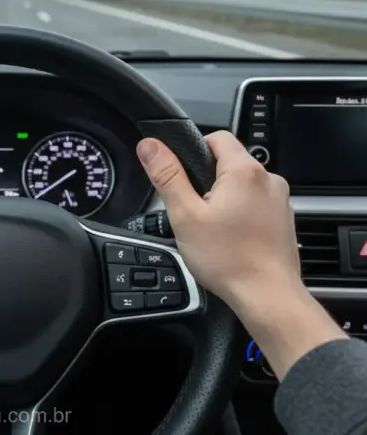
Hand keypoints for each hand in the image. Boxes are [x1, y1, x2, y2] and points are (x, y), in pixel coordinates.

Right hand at [135, 131, 300, 305]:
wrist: (267, 296)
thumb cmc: (228, 260)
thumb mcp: (185, 215)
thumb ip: (167, 175)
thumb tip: (150, 145)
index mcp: (244, 171)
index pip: (216, 137)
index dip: (193, 151)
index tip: (183, 177)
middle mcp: (268, 179)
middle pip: (228, 163)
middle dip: (207, 181)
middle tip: (194, 211)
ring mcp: (279, 200)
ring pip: (241, 185)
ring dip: (224, 199)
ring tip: (212, 229)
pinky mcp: (283, 219)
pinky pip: (255, 204)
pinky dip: (240, 214)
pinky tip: (230, 239)